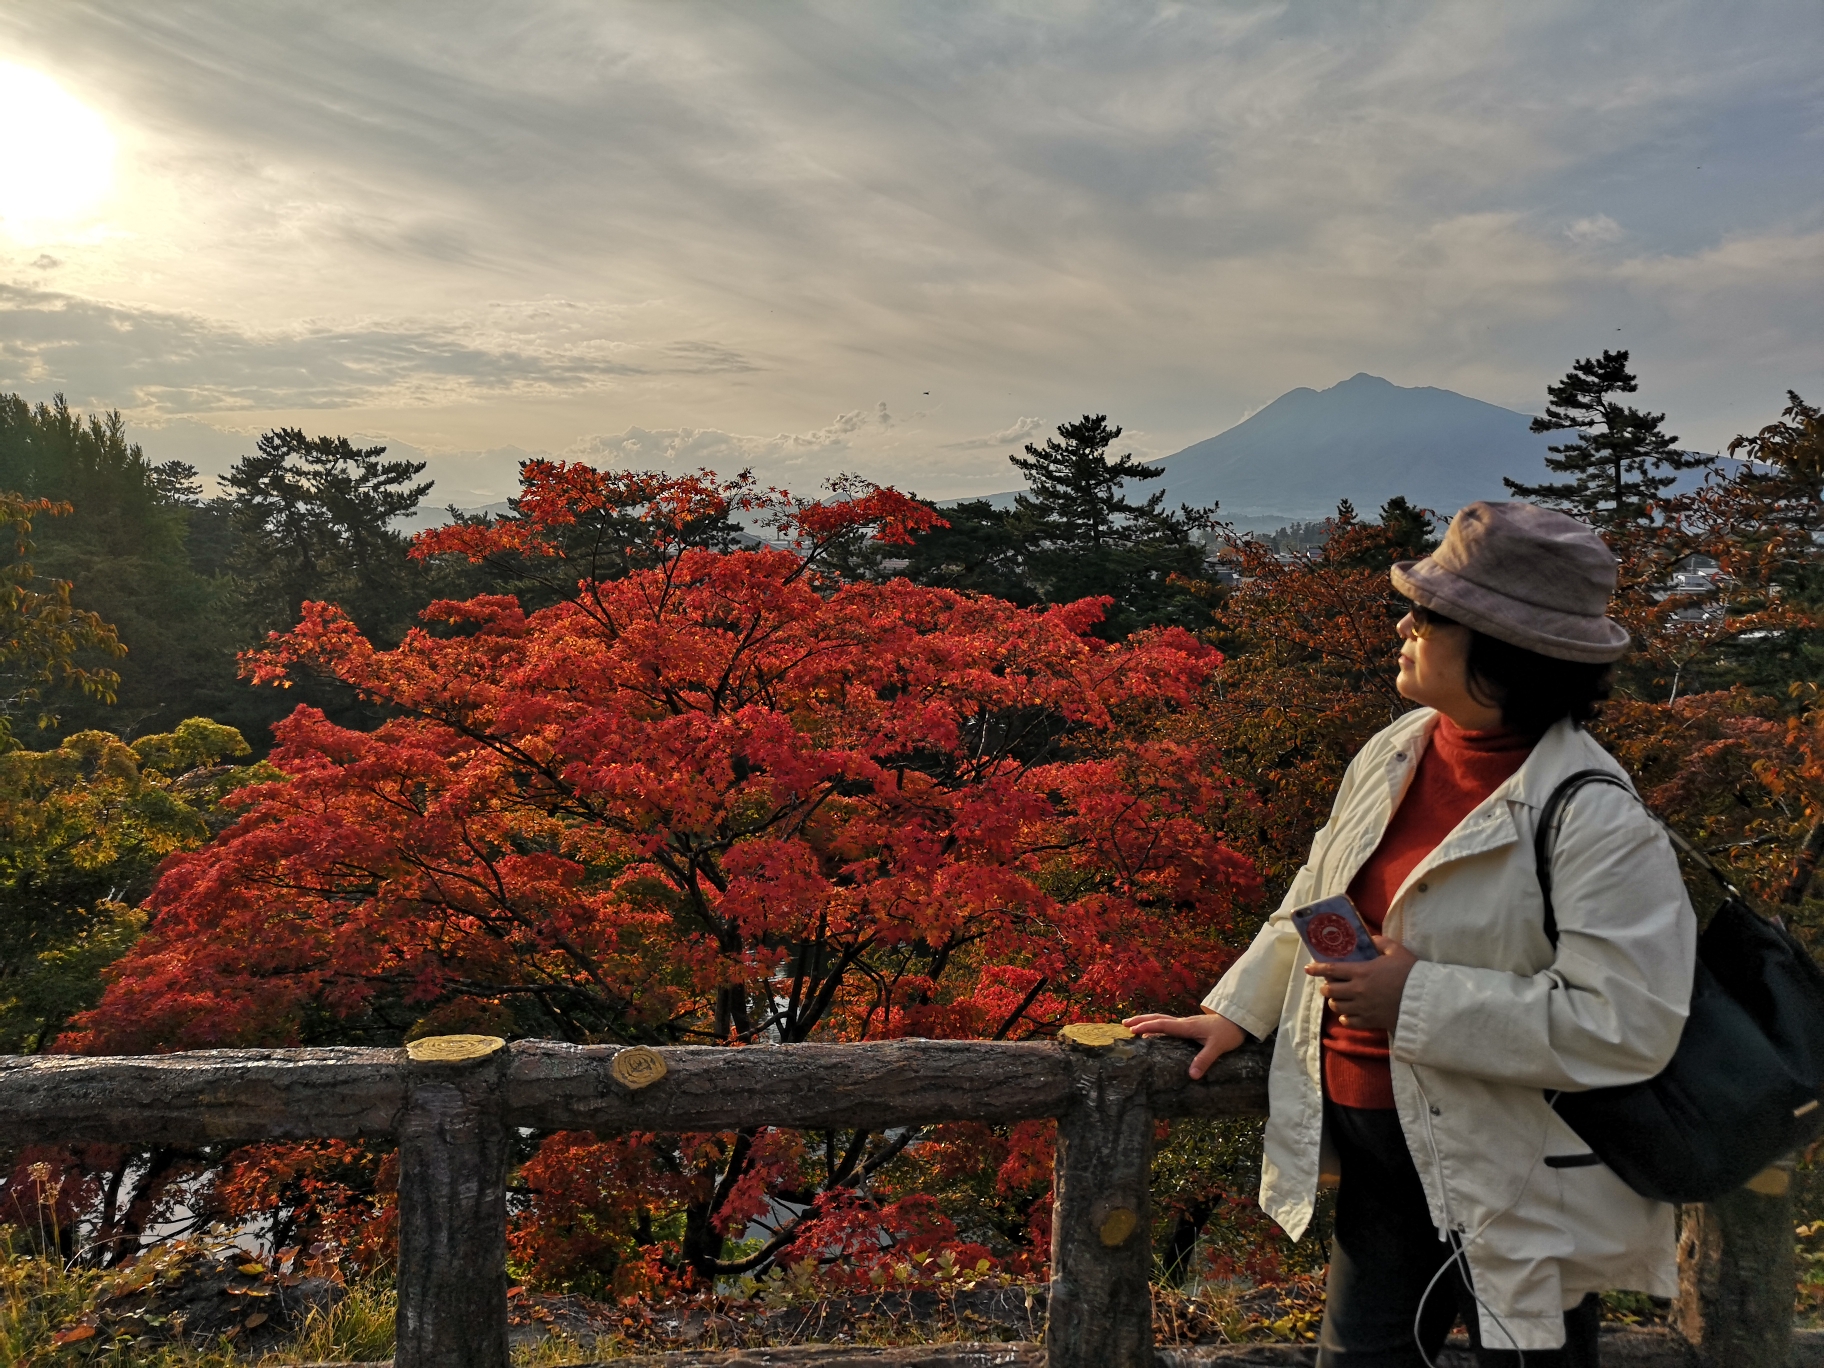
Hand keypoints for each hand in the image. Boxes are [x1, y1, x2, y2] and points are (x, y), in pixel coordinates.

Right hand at [1122, 1009, 1246, 1078]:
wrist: (1237, 1021)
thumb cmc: (1228, 1034)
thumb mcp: (1218, 1048)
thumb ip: (1204, 1060)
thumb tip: (1191, 1076)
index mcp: (1187, 1027)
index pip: (1163, 1025)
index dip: (1147, 1027)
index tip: (1132, 1030)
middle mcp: (1184, 1023)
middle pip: (1158, 1018)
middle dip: (1141, 1020)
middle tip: (1124, 1023)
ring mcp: (1186, 1023)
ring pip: (1162, 1019)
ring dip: (1147, 1020)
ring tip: (1132, 1025)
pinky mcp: (1189, 1026)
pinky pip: (1168, 1024)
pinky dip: (1156, 1024)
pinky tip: (1153, 1031)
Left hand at [1304, 936, 1417, 1031]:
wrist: (1424, 999)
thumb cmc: (1410, 973)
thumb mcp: (1397, 951)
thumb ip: (1381, 942)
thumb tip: (1371, 938)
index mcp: (1361, 971)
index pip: (1331, 969)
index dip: (1317, 969)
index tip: (1308, 968)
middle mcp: (1357, 990)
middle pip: (1329, 990)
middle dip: (1326, 987)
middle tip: (1330, 984)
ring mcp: (1361, 1007)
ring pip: (1336, 1006)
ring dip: (1335, 1001)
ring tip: (1339, 998)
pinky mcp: (1369, 1021)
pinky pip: (1348, 1021)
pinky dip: (1345, 1017)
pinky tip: (1349, 1013)